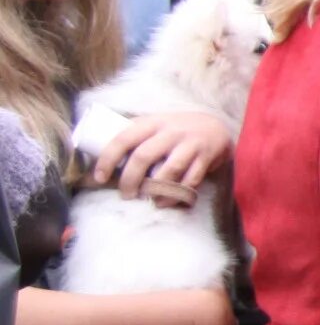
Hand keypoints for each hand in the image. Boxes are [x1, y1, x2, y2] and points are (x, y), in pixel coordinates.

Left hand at [95, 112, 233, 200]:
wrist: (217, 127)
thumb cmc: (177, 130)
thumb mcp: (156, 125)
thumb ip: (136, 137)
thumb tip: (98, 157)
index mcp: (152, 122)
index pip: (123, 138)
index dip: (108, 159)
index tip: (99, 177)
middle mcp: (170, 131)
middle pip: (143, 157)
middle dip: (130, 180)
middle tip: (126, 194)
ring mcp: (190, 144)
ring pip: (168, 171)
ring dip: (155, 190)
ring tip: (149, 200)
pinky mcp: (206, 157)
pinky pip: (190, 180)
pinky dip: (177, 194)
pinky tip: (166, 201)